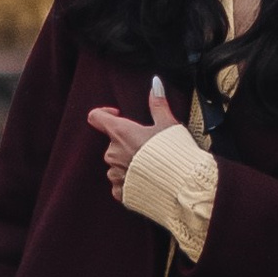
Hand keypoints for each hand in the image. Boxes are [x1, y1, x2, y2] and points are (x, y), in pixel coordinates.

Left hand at [88, 75, 172, 202]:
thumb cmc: (174, 154)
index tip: (118, 114)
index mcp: (121, 133)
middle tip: (148, 146)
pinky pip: (120, 185)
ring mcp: (115, 174)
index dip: (104, 113)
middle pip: (112, 143)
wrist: (181, 187)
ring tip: (150, 166)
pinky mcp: (121, 192)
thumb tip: (155, 84)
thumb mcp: (168, 124)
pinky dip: (130, 182)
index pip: (96, 117)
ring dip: (128, 164)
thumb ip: (158, 104)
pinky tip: (146, 181)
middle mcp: (113, 153)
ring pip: (116, 165)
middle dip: (126, 143)